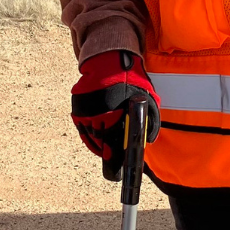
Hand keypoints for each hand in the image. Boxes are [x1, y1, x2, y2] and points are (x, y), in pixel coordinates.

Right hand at [71, 50, 159, 181]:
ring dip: (98, 140)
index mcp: (115, 115)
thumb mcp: (148, 100)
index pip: (111, 145)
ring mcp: (85, 111)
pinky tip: (97, 127)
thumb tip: (150, 140)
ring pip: (90, 136)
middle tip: (112, 151)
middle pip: (99, 143)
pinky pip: (82, 126)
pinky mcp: (77, 107)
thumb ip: (151, 121)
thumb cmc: (133, 82)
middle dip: (107, 149)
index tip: (114, 167)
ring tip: (106, 137)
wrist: (111, 62)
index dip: (112, 158)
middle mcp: (98, 115)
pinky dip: (89, 130)